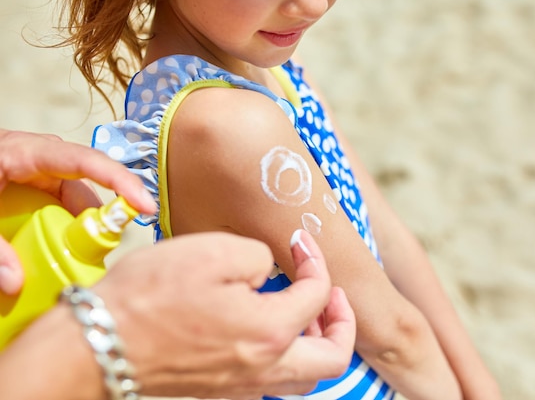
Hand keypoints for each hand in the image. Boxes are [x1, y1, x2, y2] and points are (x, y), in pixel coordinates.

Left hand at [0, 129, 155, 293]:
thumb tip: (15, 283)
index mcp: (20, 151)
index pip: (84, 160)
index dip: (119, 180)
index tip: (144, 205)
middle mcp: (33, 157)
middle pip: (83, 183)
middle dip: (99, 214)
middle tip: (104, 250)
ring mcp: (31, 169)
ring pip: (72, 195)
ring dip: (80, 224)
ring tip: (81, 254)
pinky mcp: (26, 182)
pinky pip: (56, 202)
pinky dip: (63, 225)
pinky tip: (58, 246)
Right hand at [95, 230, 355, 398]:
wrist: (97, 344)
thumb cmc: (149, 298)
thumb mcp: (212, 251)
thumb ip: (259, 257)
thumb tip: (269, 271)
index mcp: (269, 332)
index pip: (318, 296)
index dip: (316, 263)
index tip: (301, 245)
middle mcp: (263, 369)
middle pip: (333, 359)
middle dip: (342, 323)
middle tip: (331, 295)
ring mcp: (242, 388)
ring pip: (305, 378)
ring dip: (316, 344)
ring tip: (304, 314)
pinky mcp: (220, 393)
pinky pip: (272, 383)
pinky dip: (285, 358)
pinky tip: (266, 332)